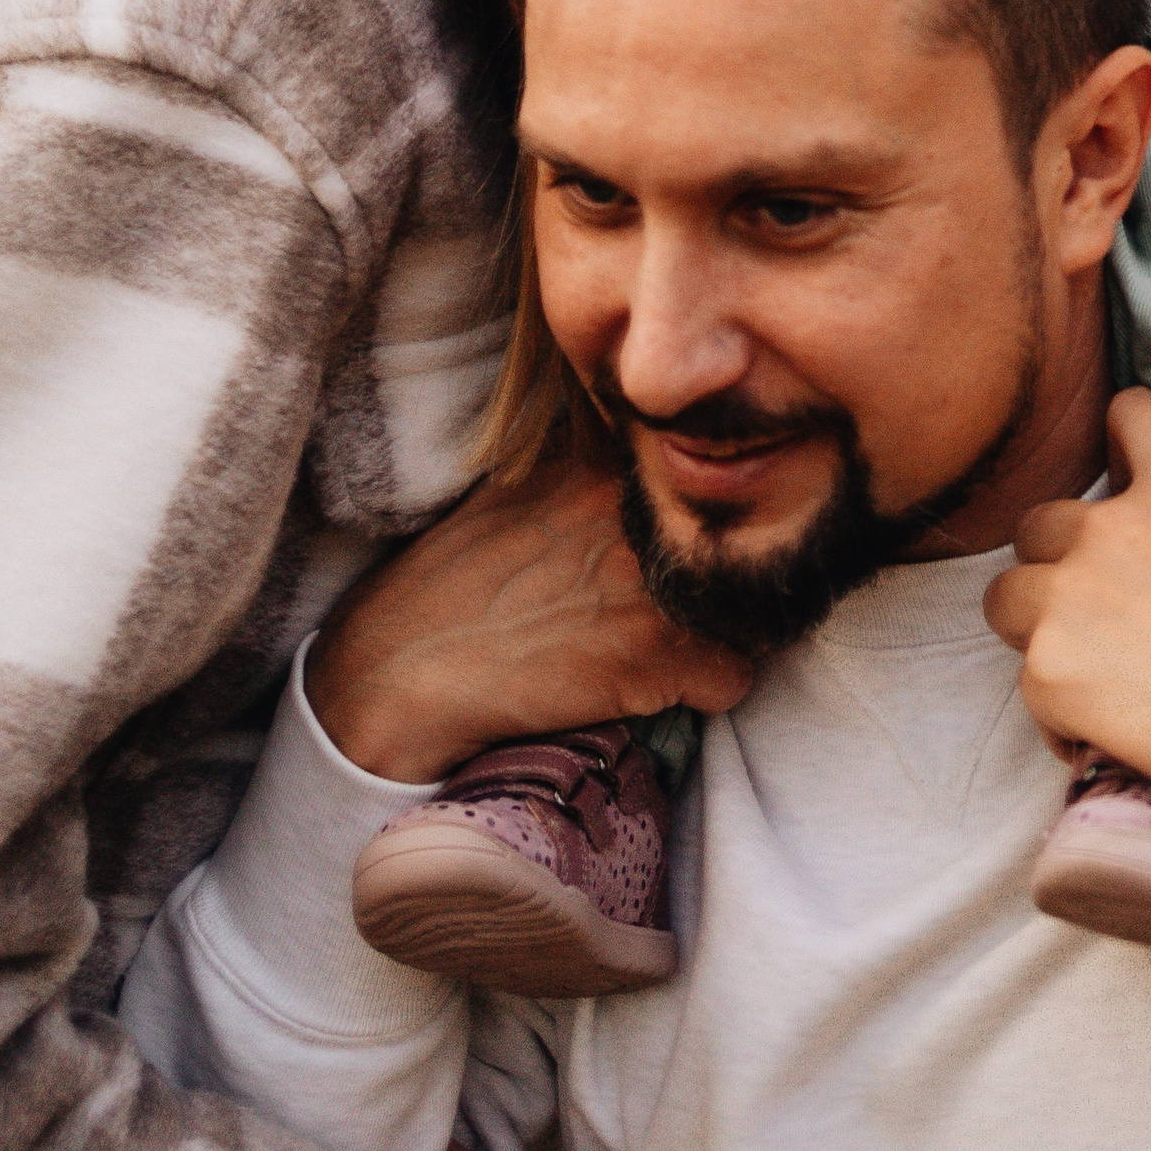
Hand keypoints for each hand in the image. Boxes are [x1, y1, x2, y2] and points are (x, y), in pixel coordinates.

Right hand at [305, 461, 751, 781]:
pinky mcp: (656, 660)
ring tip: (664, 649)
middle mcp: (636, 514)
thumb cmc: (451, 584)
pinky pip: (735, 678)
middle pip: (738, 543)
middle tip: (675, 608)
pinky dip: (705, 692)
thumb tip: (642, 458)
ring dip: (718, 634)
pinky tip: (654, 690)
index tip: (688, 548)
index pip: (708, 480)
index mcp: (603, 464)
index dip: (701, 521)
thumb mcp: (516, 490)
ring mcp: (651, 586)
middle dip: (715, 579)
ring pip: (749, 609)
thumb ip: (584, 469)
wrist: (401, 671)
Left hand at [982, 390, 1150, 834]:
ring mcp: (1072, 600)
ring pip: (1009, 595)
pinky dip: (1058, 710)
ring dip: (1038, 623)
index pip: (1128, 417)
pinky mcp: (1052, 673)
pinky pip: (1027, 686)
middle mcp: (1113, 529)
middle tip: (1108, 600)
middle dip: (1066, 556)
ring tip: (1085, 662)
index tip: (1133, 465)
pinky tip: (1101, 732)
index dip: (1128, 438)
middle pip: (1043, 521)